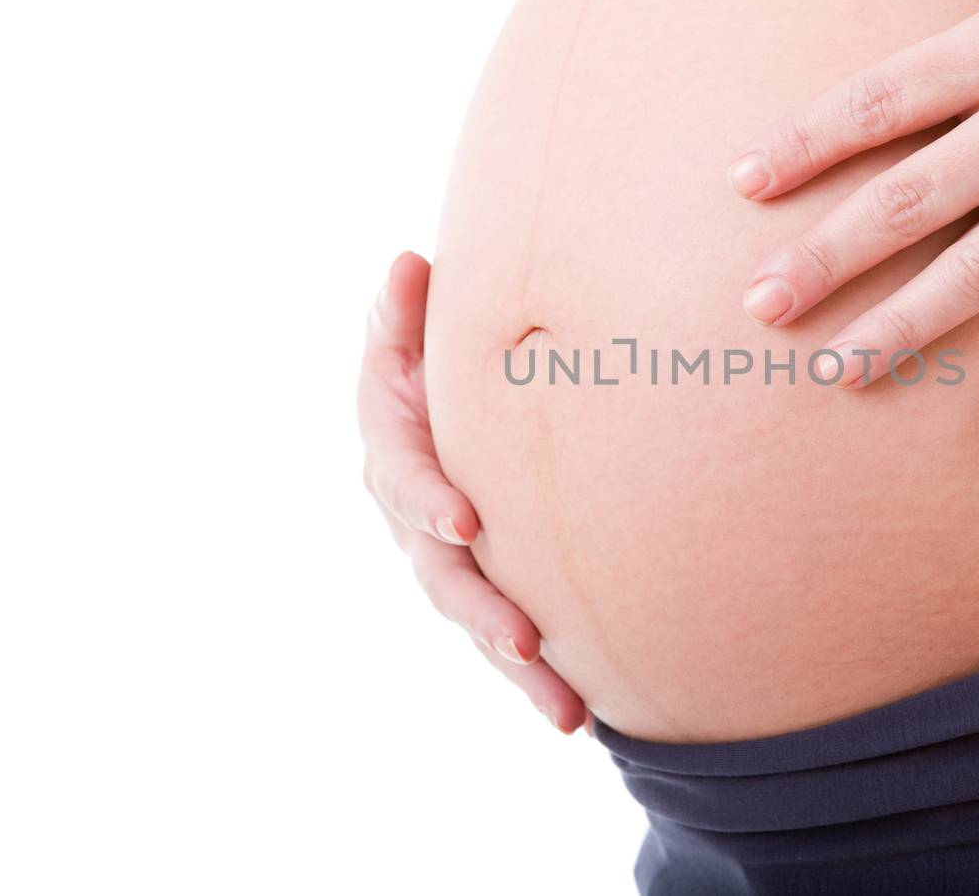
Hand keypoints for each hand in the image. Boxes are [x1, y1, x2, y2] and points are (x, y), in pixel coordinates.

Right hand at [359, 252, 588, 733]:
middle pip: (442, 578)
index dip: (428, 500)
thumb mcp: (409, 332)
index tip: (465, 520)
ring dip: (520, 669)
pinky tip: (584, 714)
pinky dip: (540, 678)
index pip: (405, 481)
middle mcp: (417, 521)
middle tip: (522, 640)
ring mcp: (452, 564)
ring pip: (480, 624)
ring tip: (568, 711)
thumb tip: (408, 263)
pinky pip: (510, 637)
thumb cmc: (431, 359)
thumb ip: (404, 310)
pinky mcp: (489, 588)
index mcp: (394, 454)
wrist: (450, 400)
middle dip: (481, 612)